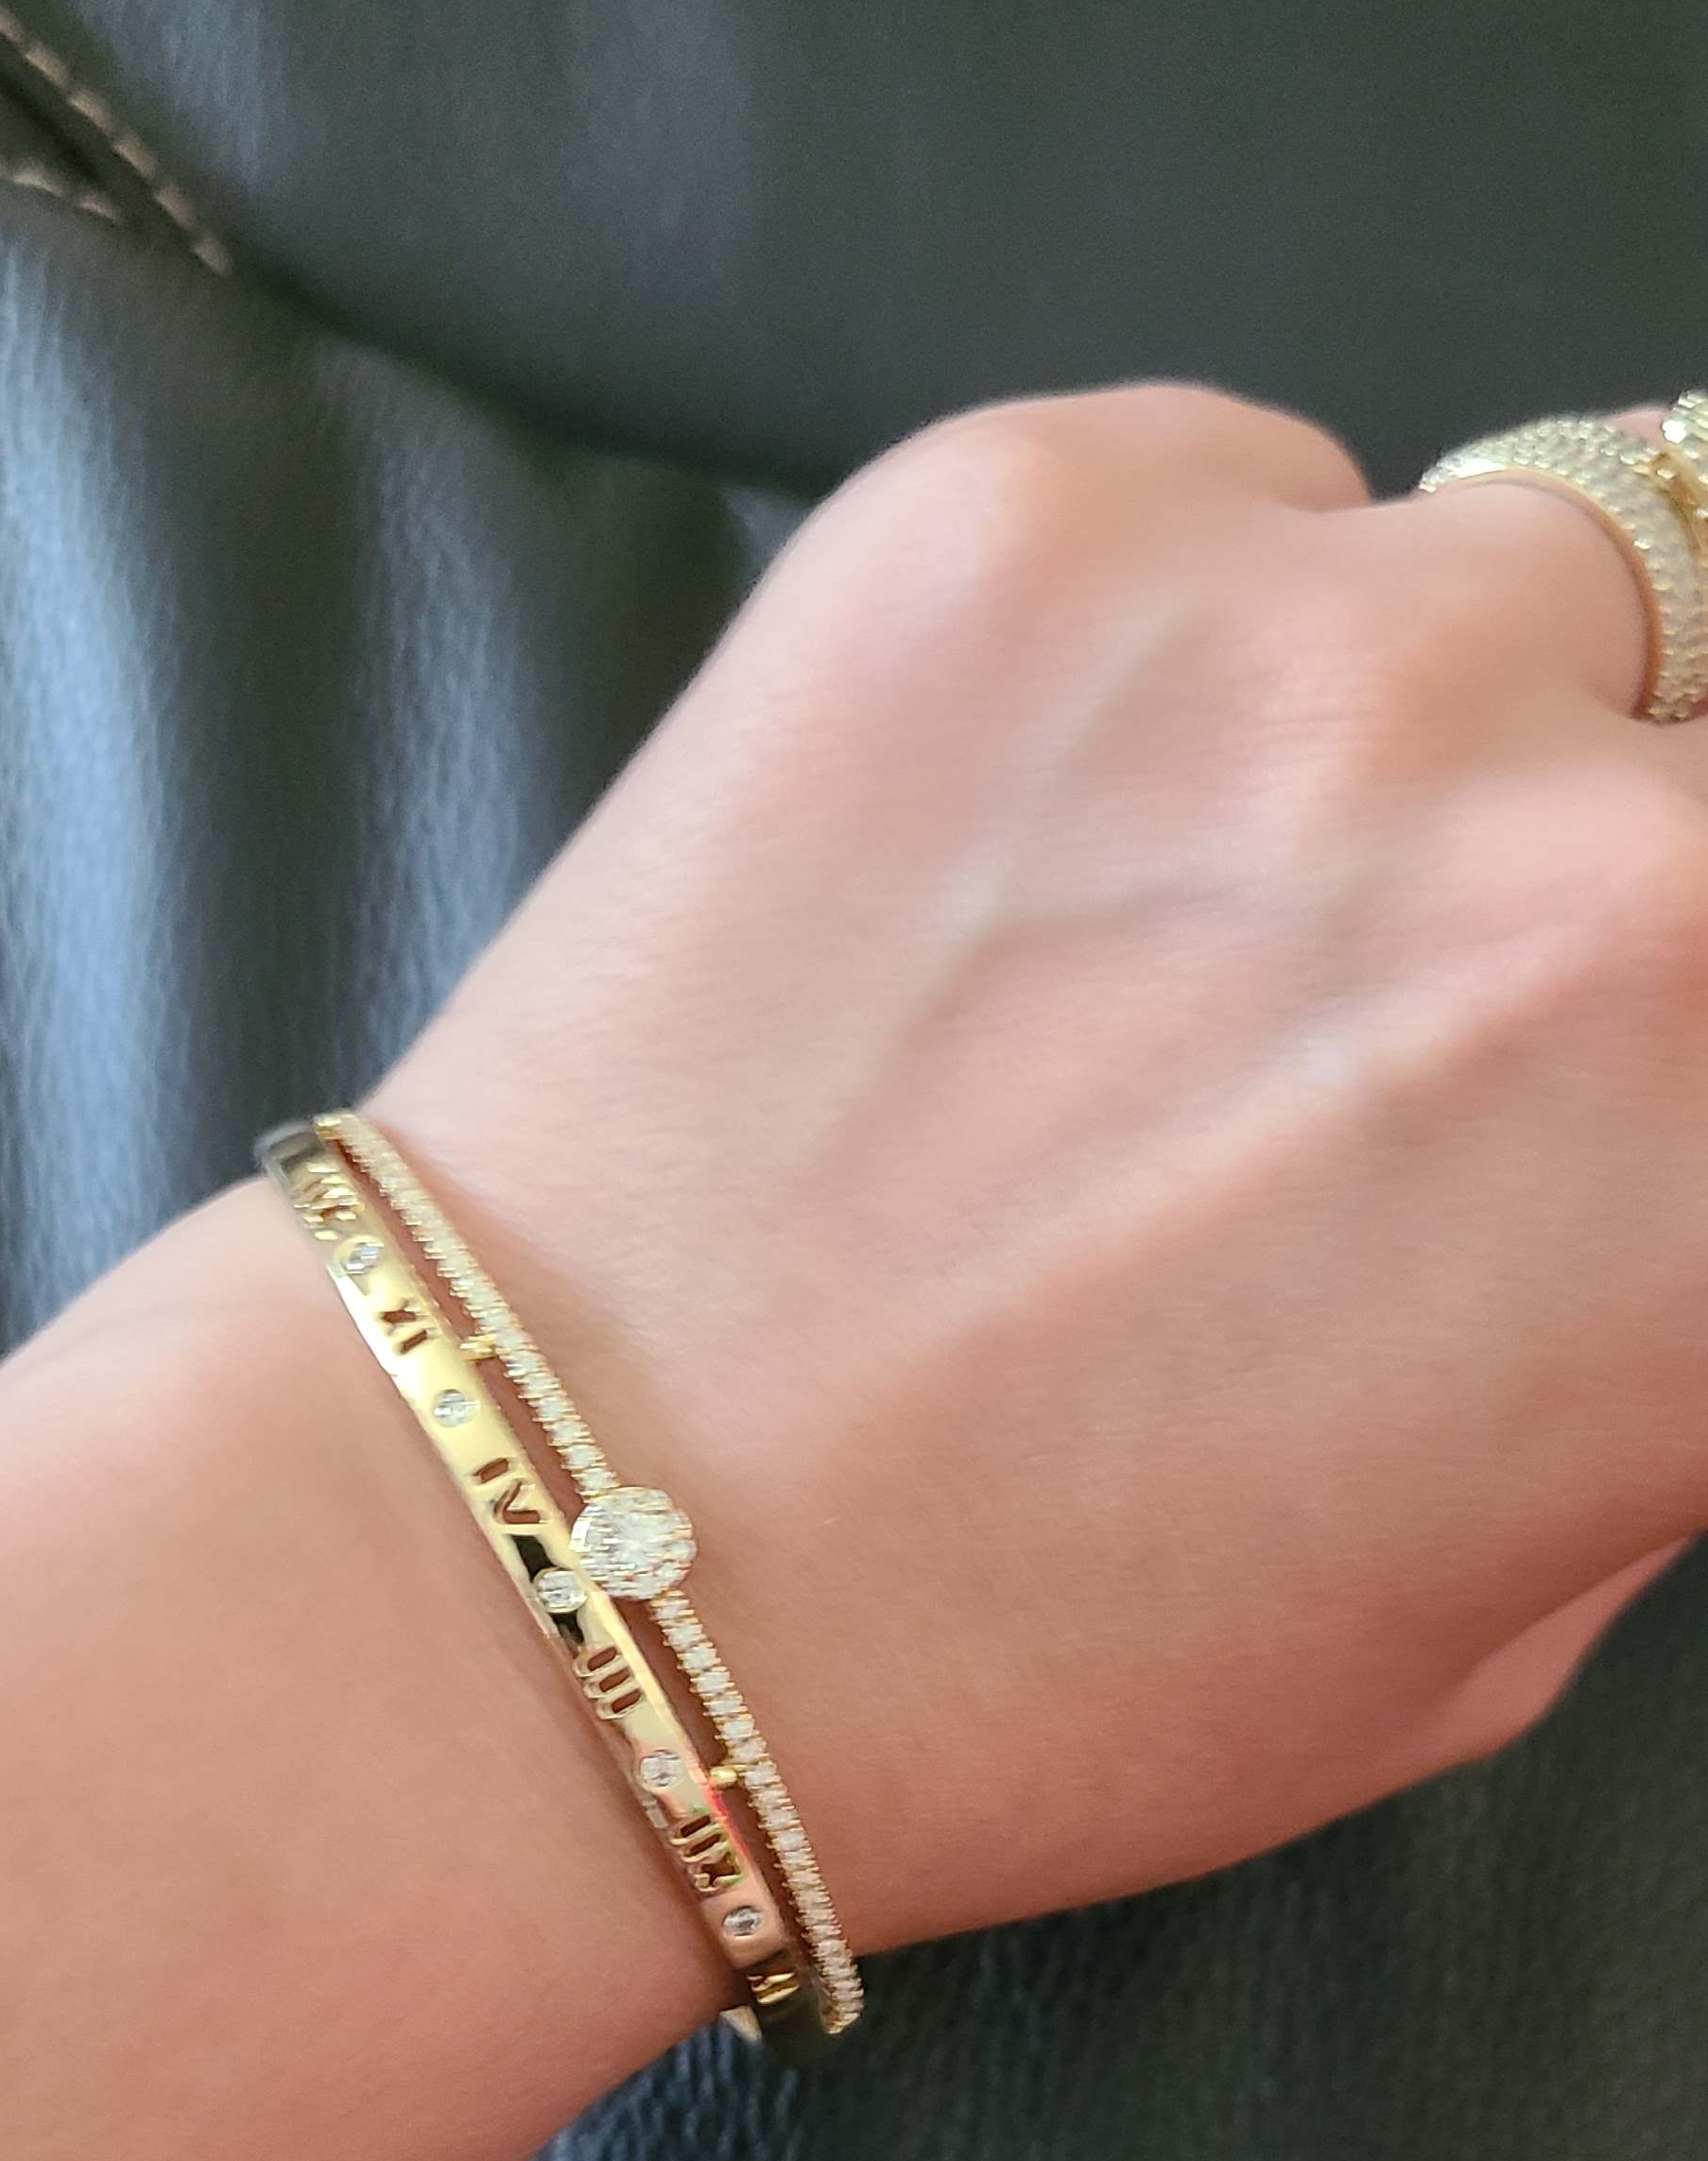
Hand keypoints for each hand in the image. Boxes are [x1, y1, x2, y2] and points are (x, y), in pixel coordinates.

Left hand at [374, 381, 1706, 1954]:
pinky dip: (1197, 636)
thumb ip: (1669, 1314)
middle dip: (1622, 858)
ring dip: (1431, 730)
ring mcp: (1307, 655)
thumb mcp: (1491, 1607)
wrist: (565, 1563)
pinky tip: (1029, 848)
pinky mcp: (1035, 519)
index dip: (1700, 1024)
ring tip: (1204, 926)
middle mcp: (1589, 884)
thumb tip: (1675, 1134)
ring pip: (1527, 582)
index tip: (1631, 1054)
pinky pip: (1257, 491)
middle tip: (1433, 1007)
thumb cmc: (1028, 1669)